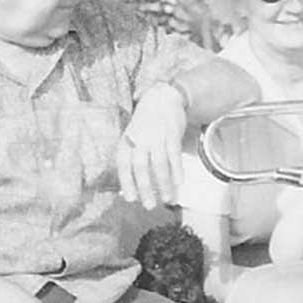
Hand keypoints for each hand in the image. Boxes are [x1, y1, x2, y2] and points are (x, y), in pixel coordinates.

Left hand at [117, 83, 186, 208]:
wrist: (162, 97)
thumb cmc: (145, 124)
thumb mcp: (133, 137)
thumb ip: (131, 159)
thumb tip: (128, 189)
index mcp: (127, 140)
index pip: (123, 164)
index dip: (126, 182)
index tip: (131, 199)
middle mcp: (140, 139)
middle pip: (140, 167)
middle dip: (145, 188)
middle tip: (149, 205)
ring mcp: (156, 136)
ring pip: (159, 163)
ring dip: (164, 183)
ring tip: (168, 199)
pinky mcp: (172, 133)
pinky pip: (174, 154)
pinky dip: (177, 169)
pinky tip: (179, 183)